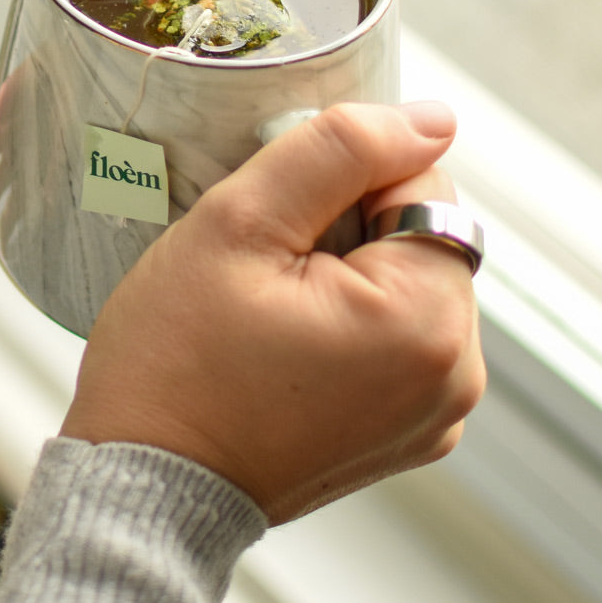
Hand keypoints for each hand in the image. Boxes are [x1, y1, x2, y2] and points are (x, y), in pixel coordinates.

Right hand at [60, 101, 485, 524]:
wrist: (146, 484)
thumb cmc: (175, 359)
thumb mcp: (240, 223)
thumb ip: (338, 151)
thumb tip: (433, 119)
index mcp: (427, 321)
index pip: (421, 181)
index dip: (344, 178)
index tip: (279, 220)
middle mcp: (455, 376)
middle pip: (419, 235)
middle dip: (348, 227)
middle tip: (265, 265)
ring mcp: (435, 415)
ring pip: (405, 282)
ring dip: (348, 272)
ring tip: (270, 308)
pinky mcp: (409, 433)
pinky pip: (396, 338)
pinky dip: (350, 321)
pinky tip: (285, 342)